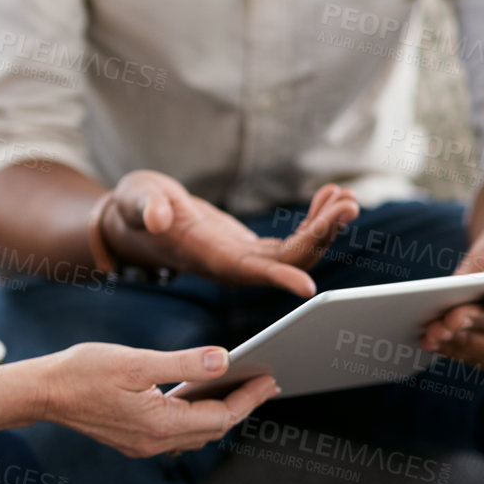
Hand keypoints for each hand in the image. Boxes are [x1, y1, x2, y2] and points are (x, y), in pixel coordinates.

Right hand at [34, 342, 279, 457]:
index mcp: (160, 423)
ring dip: (219, 412)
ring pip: (195, 433)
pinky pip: (176, 433)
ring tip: (239, 389)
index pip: (221, 416)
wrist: (42, 393)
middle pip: (213, 428)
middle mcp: (155, 442)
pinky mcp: (132, 440)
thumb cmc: (83, 370)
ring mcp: (143, 445)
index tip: (270, 378)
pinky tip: (198, 396)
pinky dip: (195, 415)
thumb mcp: (135, 361)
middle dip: (241, 406)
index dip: (249, 397)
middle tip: (265, 382)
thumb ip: (183, 363)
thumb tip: (224, 360)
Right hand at [101, 173, 358, 297]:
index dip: (278, 277)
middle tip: (349, 203)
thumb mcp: (134, 200)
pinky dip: (315, 219)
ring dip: (325, 227)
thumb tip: (158, 217)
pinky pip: (292, 241)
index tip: (309, 287)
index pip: (247, 272)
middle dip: (320, 235)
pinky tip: (330, 195)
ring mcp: (244, 259)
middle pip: (285, 261)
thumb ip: (145, 208)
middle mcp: (230, 266)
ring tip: (348, 197)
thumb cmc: (133, 207)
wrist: (134, 219)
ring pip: (295, 253)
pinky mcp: (251, 249)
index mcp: (205, 257)